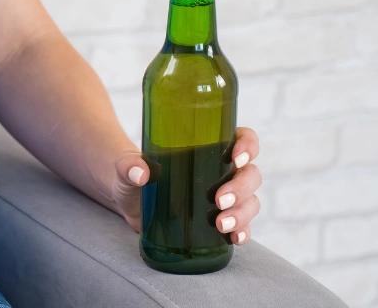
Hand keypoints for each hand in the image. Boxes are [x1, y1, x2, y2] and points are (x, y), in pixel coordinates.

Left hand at [109, 128, 261, 244]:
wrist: (128, 201)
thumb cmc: (133, 174)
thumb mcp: (127, 167)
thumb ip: (128, 165)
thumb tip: (139, 174)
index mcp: (209, 147)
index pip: (242, 139)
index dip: (248, 146)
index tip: (236, 158)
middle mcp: (223, 170)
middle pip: (250, 174)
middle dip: (241, 188)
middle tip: (219, 200)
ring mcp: (224, 196)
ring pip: (249, 201)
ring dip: (242, 213)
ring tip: (221, 224)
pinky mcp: (218, 219)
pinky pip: (242, 225)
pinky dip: (243, 232)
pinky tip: (234, 239)